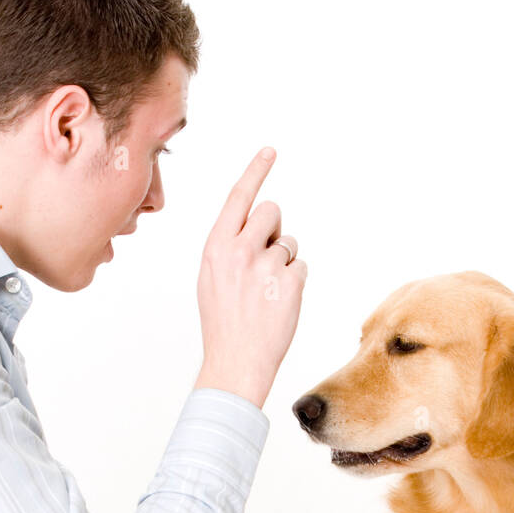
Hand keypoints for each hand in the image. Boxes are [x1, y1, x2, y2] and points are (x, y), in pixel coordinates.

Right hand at [194, 148, 307, 409]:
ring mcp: (266, 266)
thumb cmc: (223, 321)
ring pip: (289, 243)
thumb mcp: (211, 278)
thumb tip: (257, 226)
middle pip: (272, 211)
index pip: (239, 197)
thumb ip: (229, 247)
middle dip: (274, 228)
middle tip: (265, 259)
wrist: (236, 361)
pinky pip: (301, 268)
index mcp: (216, 247)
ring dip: (284, 262)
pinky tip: (278, 305)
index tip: (270, 151)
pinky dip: (294, 284)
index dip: (255, 171)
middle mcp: (240, 250)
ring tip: (266, 293)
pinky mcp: (290, 283)